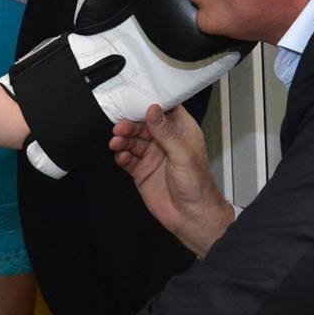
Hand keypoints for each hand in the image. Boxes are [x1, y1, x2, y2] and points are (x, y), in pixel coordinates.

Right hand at [110, 104, 235, 256]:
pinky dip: (122, 156)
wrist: (191, 216)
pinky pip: (128, 159)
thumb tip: (153, 110)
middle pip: (144, 125)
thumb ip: (166, 131)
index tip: (136, 99)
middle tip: (120, 127)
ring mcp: (153, 156)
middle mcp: (166, 142)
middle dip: (131, 124)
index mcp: (181, 132)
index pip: (165, 110)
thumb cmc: (197, 185)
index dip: (151, 104)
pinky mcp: (142, 172)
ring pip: (133, 141)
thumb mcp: (183, 153)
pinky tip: (121, 156)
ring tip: (116, 142)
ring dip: (123, 140)